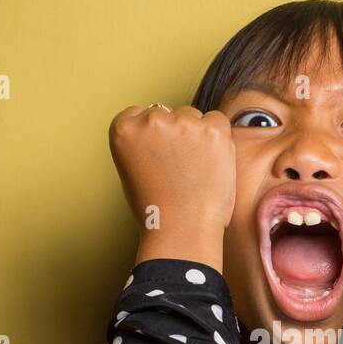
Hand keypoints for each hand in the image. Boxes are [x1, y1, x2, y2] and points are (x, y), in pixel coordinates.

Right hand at [107, 104, 235, 269]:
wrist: (182, 230)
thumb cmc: (157, 210)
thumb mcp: (131, 170)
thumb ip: (141, 144)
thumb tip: (162, 132)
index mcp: (123, 129)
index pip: (139, 114)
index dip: (153, 136)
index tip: (159, 156)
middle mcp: (150, 120)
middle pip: (169, 114)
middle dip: (177, 135)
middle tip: (181, 169)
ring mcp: (182, 122)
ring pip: (193, 117)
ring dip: (198, 136)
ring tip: (196, 171)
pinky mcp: (212, 129)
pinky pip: (217, 122)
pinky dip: (219, 139)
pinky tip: (212, 164)